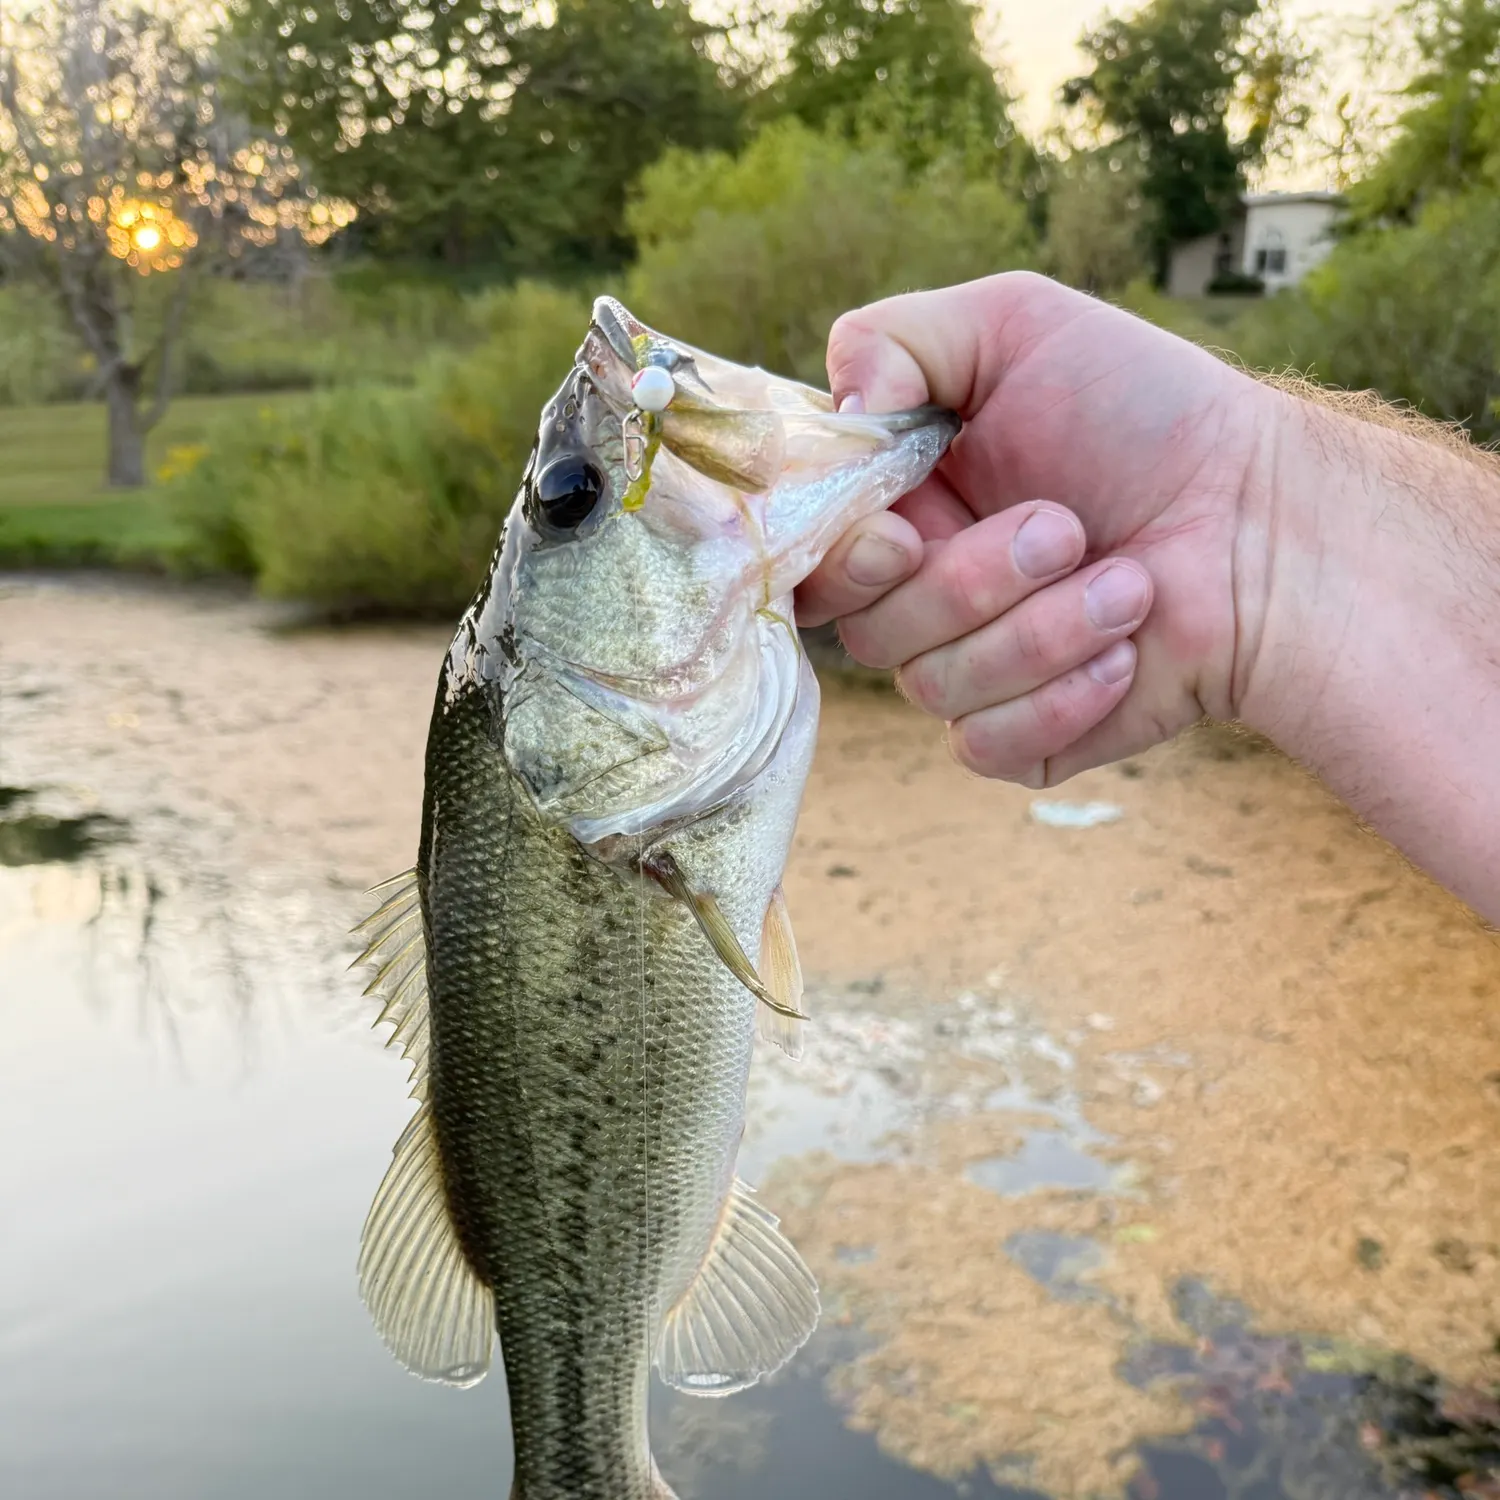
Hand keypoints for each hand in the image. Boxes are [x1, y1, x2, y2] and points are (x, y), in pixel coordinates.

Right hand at [797, 272, 1276, 785]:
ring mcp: (966, 668)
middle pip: (863, 626)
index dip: (841, 557)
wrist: (1266, 520)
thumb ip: (896, 338)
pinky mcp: (1017, 736)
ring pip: (930, 684)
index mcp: (900, 504)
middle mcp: (918, 591)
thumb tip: (839, 411)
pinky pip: (985, 743)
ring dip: (1041, 629)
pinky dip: (1061, 697)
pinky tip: (1125, 652)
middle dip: (969, 581)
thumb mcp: (1018, 324)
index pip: (810, 554)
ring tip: (1128, 581)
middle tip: (1065, 528)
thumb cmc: (1148, 413)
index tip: (904, 533)